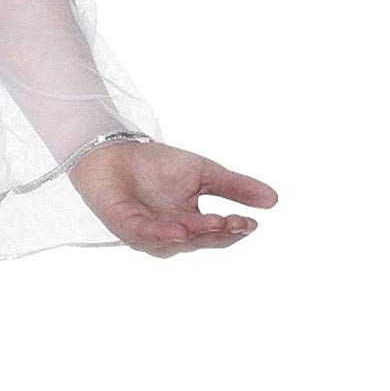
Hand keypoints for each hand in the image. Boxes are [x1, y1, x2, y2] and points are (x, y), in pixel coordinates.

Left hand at [68, 138, 277, 257]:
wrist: (116, 150)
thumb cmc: (157, 165)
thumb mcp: (205, 174)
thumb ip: (236, 187)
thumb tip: (273, 200)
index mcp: (190, 225)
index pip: (217, 234)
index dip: (234, 230)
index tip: (251, 222)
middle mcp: (169, 235)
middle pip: (199, 240)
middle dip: (219, 232)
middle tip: (237, 222)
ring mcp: (146, 233)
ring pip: (175, 240)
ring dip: (195, 233)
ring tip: (215, 223)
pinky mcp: (124, 224)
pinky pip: (145, 234)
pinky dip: (162, 233)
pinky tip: (179, 230)